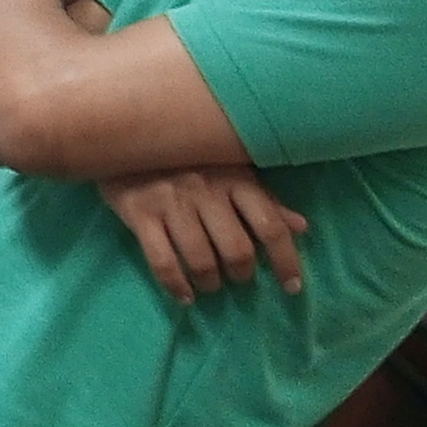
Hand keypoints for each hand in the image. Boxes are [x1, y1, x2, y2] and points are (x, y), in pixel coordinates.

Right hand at [103, 165, 307, 301]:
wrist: (124, 131)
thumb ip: (264, 199)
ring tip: (209, 285)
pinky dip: (176, 286)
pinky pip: (163, 262)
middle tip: (238, 278)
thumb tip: (302, 227)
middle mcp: (207, 191)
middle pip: (237, 250)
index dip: (286, 261)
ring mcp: (171, 204)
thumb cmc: (186, 154)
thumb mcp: (231, 168)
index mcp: (235, 178)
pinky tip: (184, 296)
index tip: (292, 286)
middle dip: (242, 274)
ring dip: (210, 283)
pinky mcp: (140, 214)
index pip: (270, 226)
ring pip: (201, 260)